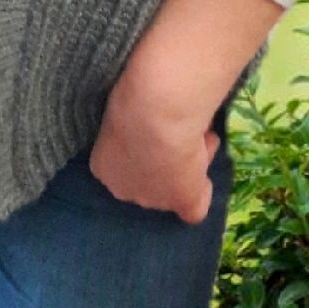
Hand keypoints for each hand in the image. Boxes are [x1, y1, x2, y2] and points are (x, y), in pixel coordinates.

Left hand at [88, 75, 221, 224]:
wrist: (157, 113)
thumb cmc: (135, 101)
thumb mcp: (122, 106)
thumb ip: (128, 122)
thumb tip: (142, 118)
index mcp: (103, 168)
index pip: (124, 164)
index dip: (144, 145)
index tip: (156, 124)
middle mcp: (124, 190)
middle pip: (150, 176)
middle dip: (166, 156)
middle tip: (178, 128)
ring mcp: (154, 200)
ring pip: (176, 184)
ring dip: (190, 158)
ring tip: (198, 129)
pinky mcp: (183, 201)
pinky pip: (195, 206)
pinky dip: (203, 189)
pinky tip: (205, 159)